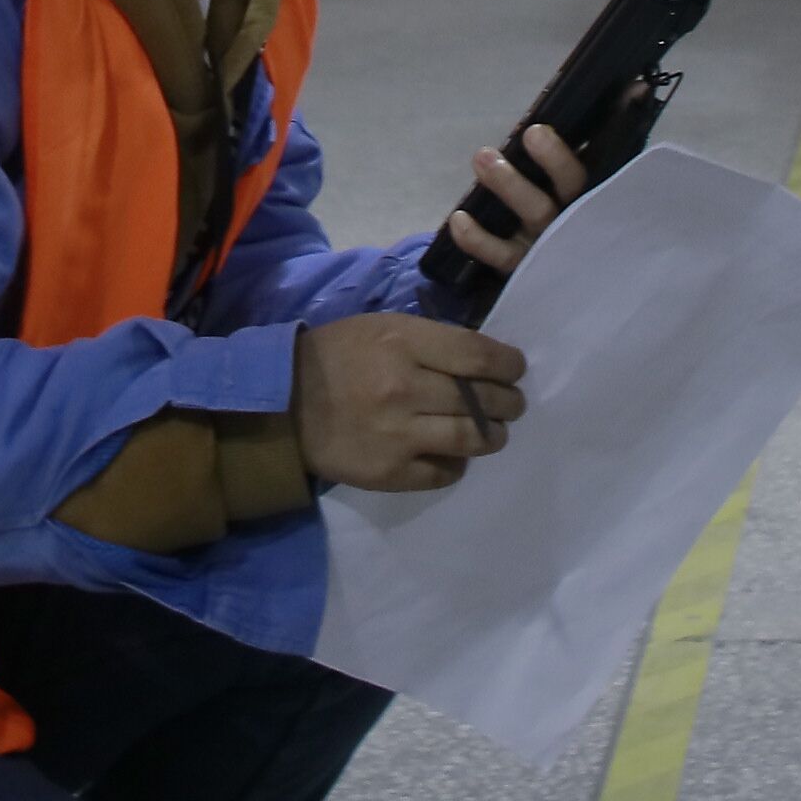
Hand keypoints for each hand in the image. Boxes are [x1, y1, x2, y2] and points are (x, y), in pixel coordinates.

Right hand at [291, 312, 525, 492]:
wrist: (283, 406)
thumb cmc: (337, 356)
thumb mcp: (381, 328)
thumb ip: (431, 341)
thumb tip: (483, 360)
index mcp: (402, 343)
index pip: (478, 355)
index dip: (508, 364)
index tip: (516, 369)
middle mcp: (404, 388)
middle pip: (482, 399)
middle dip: (509, 401)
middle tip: (513, 403)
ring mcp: (398, 434)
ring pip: (471, 439)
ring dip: (494, 435)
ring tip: (495, 431)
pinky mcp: (390, 472)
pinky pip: (445, 472)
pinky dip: (457, 464)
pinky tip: (454, 454)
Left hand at [443, 125, 593, 280]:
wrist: (557, 266)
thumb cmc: (565, 202)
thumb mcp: (577, 172)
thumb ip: (601, 132)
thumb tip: (634, 86)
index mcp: (589, 194)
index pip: (589, 169)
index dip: (572, 151)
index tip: (544, 128)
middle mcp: (573, 220)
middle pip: (568, 191)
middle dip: (552, 161)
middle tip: (531, 132)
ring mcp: (548, 245)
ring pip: (534, 217)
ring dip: (509, 186)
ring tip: (483, 157)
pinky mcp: (522, 267)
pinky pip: (500, 255)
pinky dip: (478, 240)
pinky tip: (458, 219)